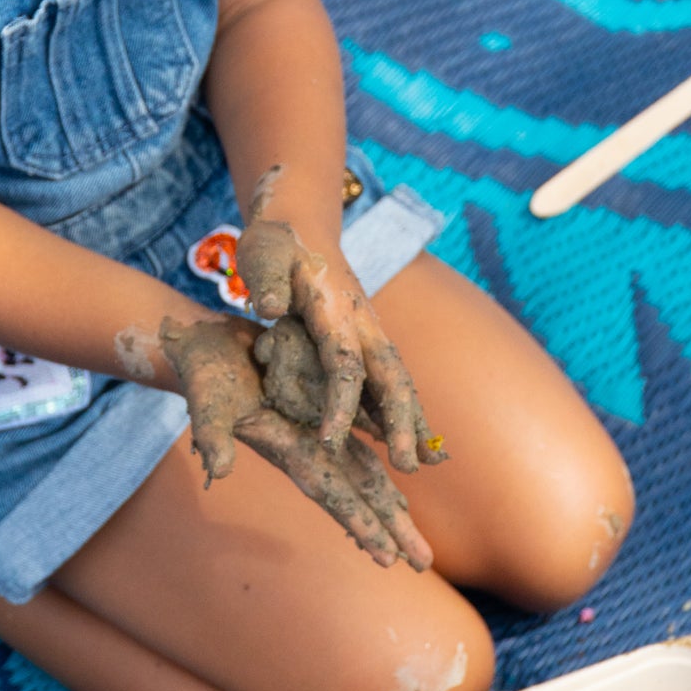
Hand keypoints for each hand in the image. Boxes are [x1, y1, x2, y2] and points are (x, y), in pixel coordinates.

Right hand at [158, 316, 431, 570]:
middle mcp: (306, 447)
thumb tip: (219, 470)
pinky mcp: (320, 406)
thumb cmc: (202, 371)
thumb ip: (212, 436)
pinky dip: (380, 465)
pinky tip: (399, 480)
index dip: (359, 520)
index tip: (388, 556)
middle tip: (424, 563)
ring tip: (415, 537)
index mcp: (286, 448)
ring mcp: (313, 431)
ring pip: (364, 471)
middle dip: (390, 526)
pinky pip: (359, 442)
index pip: (331, 491)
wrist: (201, 345)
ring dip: (390, 504)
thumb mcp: (207, 400)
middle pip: (358, 491)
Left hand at [235, 214, 445, 468]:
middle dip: (402, 421)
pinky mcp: (365, 340)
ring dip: (413, 420)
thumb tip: (269, 307)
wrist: (299, 225)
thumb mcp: (262, 254)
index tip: (331, 442)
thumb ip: (266, 280)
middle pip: (390, 376)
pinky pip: (387, 380)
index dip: (339, 404)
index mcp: (335, 307)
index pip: (343, 362)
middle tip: (410, 465)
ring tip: (429, 462)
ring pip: (397, 381)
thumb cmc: (276, 244)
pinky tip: (411, 437)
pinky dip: (403, 409)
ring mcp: (369, 332)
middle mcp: (362, 323)